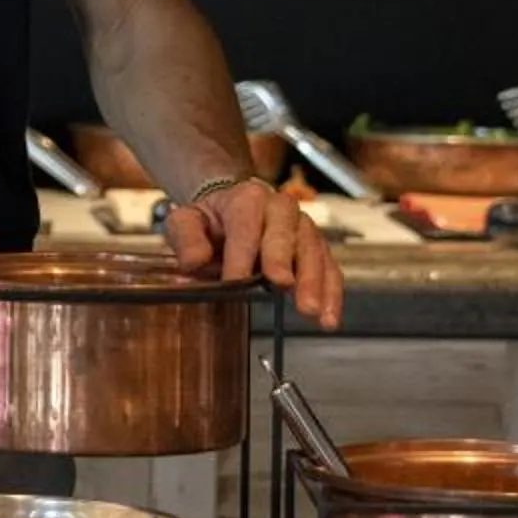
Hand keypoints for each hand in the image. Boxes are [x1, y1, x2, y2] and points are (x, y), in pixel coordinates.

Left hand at [166, 178, 343, 329]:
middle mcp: (280, 208)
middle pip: (286, 232)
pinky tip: (329, 318)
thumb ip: (186, 240)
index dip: (241, 251)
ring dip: (314, 281)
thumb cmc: (210, 222)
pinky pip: (329, 267)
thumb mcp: (186, 222)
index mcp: (246, 199)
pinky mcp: (316, 247)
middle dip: (283, 259)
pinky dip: (331, 293)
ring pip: (313, 249)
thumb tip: (193, 263)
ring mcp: (302, 227)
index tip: (236, 280)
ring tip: (310, 310)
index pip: (245, 223)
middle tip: (282, 285)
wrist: (232, 212)